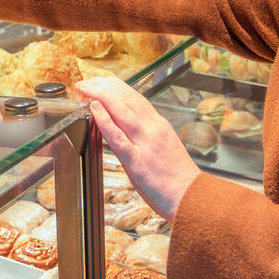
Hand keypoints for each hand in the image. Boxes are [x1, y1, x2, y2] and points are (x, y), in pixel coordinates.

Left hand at [76, 77, 198, 220]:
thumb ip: (145, 132)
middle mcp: (153, 128)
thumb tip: (124, 123)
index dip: (114, 87)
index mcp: (158, 124)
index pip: (134, 97)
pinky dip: (105, 120)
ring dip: (101, 95)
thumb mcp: (163, 145)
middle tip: (86, 81)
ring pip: (122, 110)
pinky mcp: (137, 160)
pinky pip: (118, 136)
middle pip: (127, 98)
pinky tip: (94, 109)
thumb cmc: (176, 176)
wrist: (192, 197)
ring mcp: (145, 143)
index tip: (99, 82)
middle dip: (104, 85)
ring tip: (86, 87)